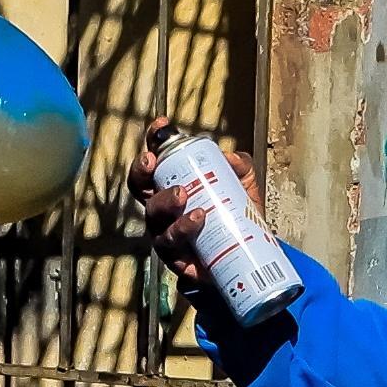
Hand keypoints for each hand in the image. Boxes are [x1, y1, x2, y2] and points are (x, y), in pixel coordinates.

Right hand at [125, 116, 258, 300]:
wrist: (247, 260)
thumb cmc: (236, 219)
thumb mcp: (243, 187)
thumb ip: (240, 167)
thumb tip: (230, 157)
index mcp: (173, 184)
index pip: (156, 160)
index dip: (154, 141)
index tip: (160, 127)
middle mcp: (163, 208)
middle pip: (140, 186)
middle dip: (142, 171)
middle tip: (154, 162)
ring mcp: (165, 232)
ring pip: (153, 215)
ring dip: (164, 201)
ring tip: (183, 195)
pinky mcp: (174, 258)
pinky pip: (169, 244)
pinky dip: (182, 229)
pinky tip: (197, 219)